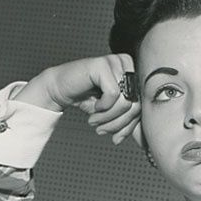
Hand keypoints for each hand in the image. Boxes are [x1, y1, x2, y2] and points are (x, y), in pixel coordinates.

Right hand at [17, 54, 141, 145]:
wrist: (59, 89)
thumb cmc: (86, 99)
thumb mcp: (111, 112)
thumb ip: (127, 120)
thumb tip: (141, 138)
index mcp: (132, 73)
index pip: (141, 104)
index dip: (129, 125)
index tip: (115, 137)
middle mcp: (126, 64)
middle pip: (135, 104)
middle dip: (118, 123)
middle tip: (102, 130)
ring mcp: (115, 62)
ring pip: (125, 101)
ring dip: (108, 118)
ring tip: (94, 121)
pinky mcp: (102, 64)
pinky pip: (113, 93)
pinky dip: (103, 106)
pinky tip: (94, 106)